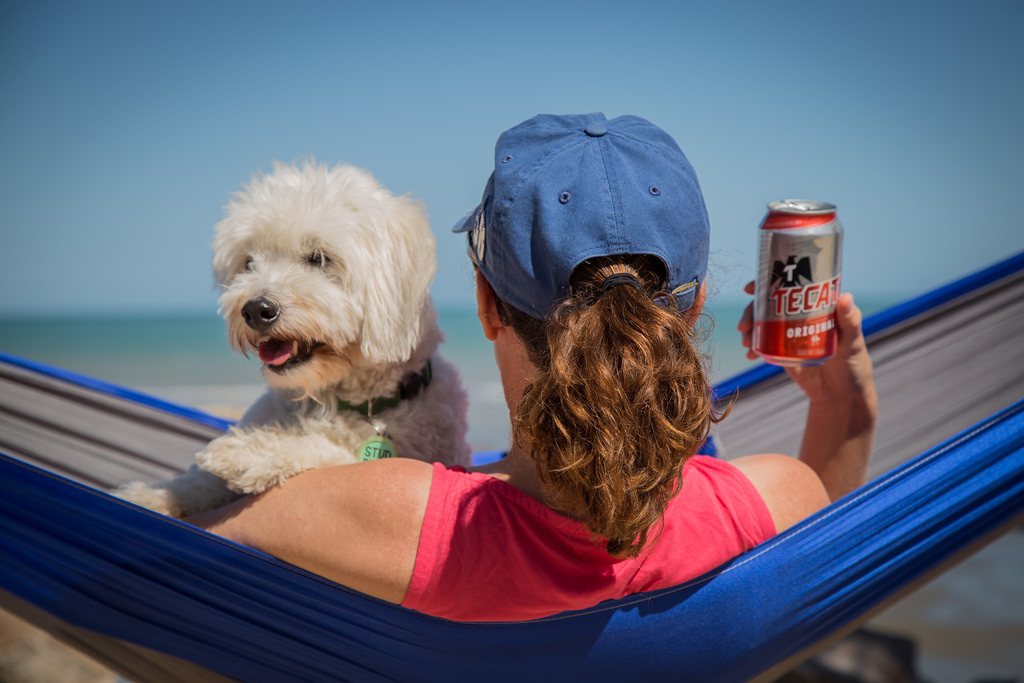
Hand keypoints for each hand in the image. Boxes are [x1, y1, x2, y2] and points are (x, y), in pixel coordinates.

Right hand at [738, 281, 877, 499]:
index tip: (751, 288)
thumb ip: (850, 321)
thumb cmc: (854, 363)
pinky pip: (762, 343)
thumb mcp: (853, 341)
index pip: (789, 285)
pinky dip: (753, 346)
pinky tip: (750, 354)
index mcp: (816, 304)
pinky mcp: (781, 350)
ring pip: (762, 322)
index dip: (767, 281)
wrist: (841, 394)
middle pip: (768, 303)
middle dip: (751, 311)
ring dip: (749, 328)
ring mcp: (788, 331)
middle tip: (744, 326)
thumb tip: (845, 297)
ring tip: (747, 342)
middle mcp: (799, 314)